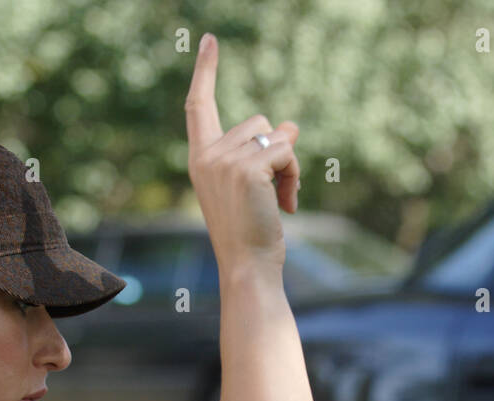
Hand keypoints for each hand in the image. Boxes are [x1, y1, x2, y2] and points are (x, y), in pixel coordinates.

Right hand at [185, 32, 299, 275]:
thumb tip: (291, 124)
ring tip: (280, 201)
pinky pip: (287, 152)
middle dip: (276, 152)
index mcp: (200, 158)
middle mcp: (207, 155)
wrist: (247, 266)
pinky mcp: (248, 168)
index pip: (199, 106)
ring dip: (289, 166)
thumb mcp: (254, 187)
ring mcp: (225, 160)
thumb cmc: (250, 233)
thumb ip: (264, 154)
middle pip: (257, 122)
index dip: (205, 72)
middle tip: (274, 194)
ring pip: (275, 136)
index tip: (209, 41)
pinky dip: (294, 176)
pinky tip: (286, 205)